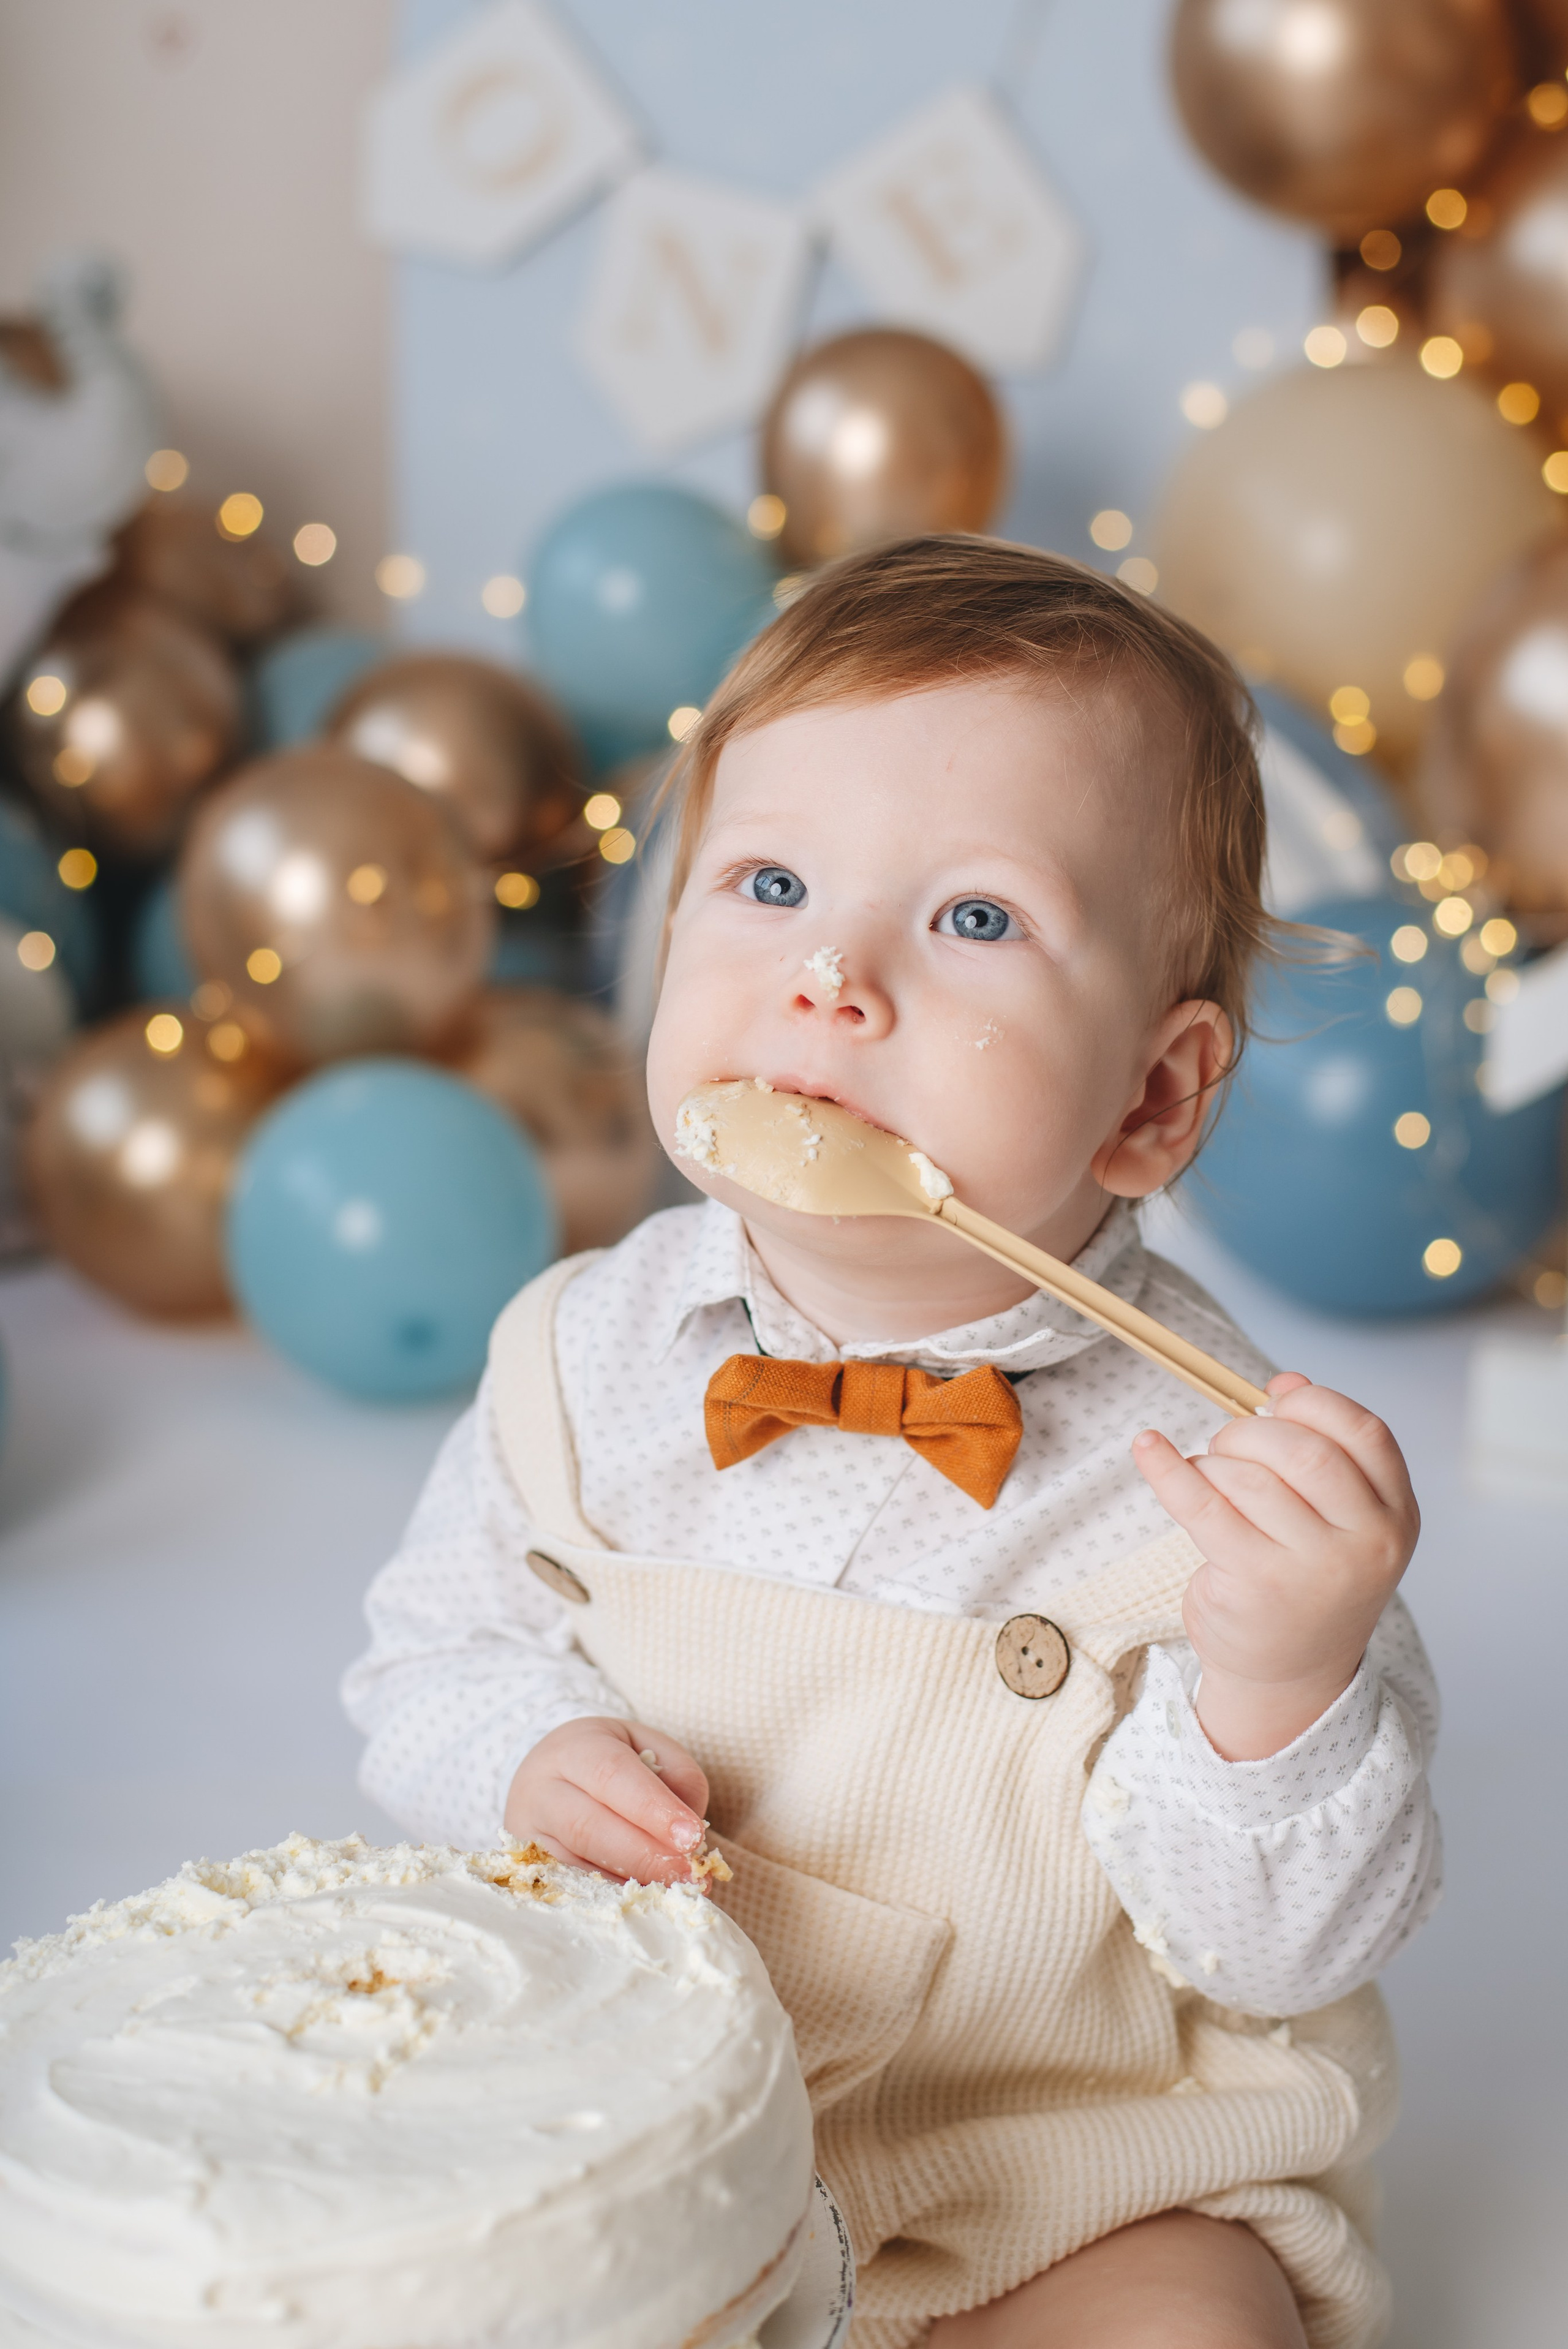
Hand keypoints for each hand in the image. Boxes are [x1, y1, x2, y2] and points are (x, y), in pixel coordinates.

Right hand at [503, 1717, 710, 1884]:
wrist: (547, 1776)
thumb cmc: (608, 1762)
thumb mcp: (646, 1747)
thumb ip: (678, 1777)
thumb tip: (691, 1832)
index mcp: (574, 1748)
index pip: (612, 1775)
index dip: (653, 1808)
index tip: (693, 1836)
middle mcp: (541, 1790)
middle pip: (588, 1827)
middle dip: (645, 1855)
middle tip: (689, 1873)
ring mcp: (529, 1835)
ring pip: (575, 1867)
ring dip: (630, 1885)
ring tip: (675, 1891)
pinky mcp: (530, 1873)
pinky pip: (571, 1892)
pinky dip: (612, 1900)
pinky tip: (645, 1902)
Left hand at [1132, 1374, 1418, 1760]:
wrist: (1292, 1675)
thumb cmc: (1310, 1579)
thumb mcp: (1340, 1518)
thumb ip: (1323, 1447)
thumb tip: (1286, 1380)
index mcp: (1396, 1517)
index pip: (1365, 1433)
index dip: (1314, 1403)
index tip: (1277, 1400)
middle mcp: (1366, 1544)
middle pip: (1305, 1451)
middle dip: (1253, 1430)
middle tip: (1230, 1443)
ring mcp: (1312, 1569)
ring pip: (1250, 1478)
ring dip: (1214, 1462)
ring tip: (1209, 1477)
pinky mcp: (1256, 1585)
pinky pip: (1202, 1506)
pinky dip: (1168, 1469)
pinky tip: (1148, 1448)